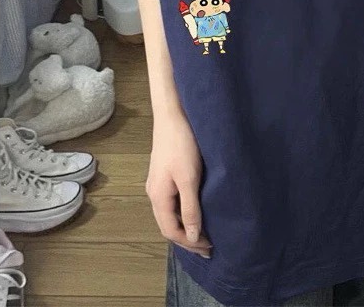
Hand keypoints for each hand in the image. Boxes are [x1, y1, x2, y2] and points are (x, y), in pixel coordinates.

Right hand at [146, 112, 212, 257]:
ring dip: (185, 226)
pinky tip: (195, 210)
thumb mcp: (189, 178)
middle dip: (187, 238)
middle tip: (209, 246)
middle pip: (168, 225)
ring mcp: (158, 184)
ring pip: (169, 214)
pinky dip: (183, 212)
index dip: (189, 243)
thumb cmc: (182, 145)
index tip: (210, 248)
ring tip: (203, 233)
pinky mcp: (164, 174)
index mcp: (158, 197)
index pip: (171, 231)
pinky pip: (172, 202)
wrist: (173, 115)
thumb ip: (190, 208)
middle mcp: (154, 194)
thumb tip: (192, 236)